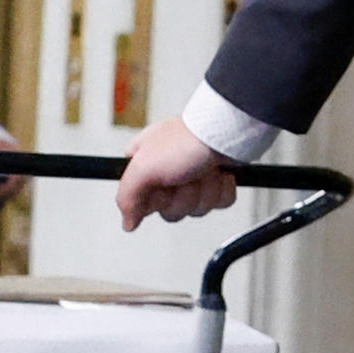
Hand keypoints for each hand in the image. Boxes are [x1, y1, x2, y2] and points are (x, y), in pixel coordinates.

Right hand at [117, 119, 237, 228]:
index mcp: (145, 166)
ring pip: (197, 209)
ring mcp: (193, 178)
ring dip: (205, 190)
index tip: (160, 187)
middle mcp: (166, 173)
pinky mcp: (216, 183)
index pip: (140, 203)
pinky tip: (221, 173)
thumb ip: (127, 197)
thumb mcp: (144, 166)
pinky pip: (219, 203)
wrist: (226, 129)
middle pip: (171, 211)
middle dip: (184, 195)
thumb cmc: (186, 139)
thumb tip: (128, 223)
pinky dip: (222, 190)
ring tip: (205, 169)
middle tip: (186, 175)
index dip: (155, 200)